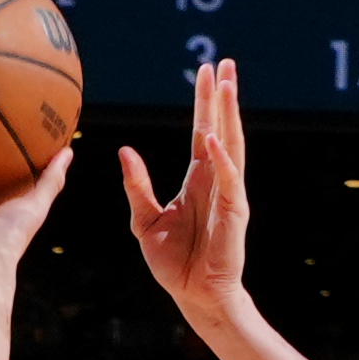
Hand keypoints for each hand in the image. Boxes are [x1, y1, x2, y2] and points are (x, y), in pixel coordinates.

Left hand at [118, 55, 249, 315]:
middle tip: (225, 62)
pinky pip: (228, 180)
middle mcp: (216, 181)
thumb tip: (124, 152)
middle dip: (223, 96)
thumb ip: (137, 187)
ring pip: (230, 145)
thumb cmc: (174, 264)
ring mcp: (228, 195)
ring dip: (229, 114)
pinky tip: (212, 137)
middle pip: (220, 128)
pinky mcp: (233, 214)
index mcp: (197, 179)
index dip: (204, 102)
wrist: (194, 297)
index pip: (201, 131)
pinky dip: (221, 158)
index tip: (205, 71)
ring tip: (228, 84)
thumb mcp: (145, 221)